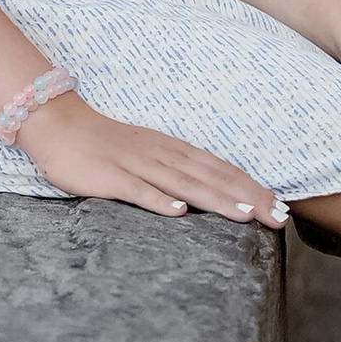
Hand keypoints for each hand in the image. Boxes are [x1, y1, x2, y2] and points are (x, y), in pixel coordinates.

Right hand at [23, 91, 285, 224]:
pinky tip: (179, 212)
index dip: (252, 188)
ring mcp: (137, 165)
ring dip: (216, 198)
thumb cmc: (106, 145)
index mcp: (174, 151)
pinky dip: (159, 199)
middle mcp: (162, 155)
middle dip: (248, 197)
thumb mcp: (150, 153)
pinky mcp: (111, 176)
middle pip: (212, 177)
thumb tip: (212, 192)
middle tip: (279, 216)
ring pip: (183, 183)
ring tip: (245, 214)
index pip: (221, 170)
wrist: (59, 125)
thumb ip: (178, 171)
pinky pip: (137, 189)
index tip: (281, 207)